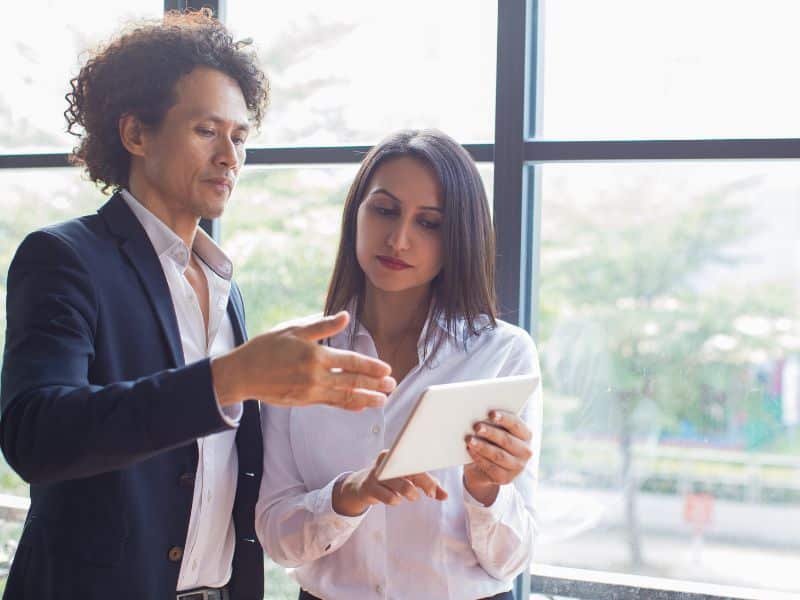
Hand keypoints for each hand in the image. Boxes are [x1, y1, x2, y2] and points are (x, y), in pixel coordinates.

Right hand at [211, 311, 395, 410]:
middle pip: (352, 381)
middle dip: (375, 384)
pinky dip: (348, 405)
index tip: (386, 369)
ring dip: (366, 398)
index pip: (350, 361)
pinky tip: (360, 405)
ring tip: (383, 400)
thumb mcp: (293, 330)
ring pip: (344, 396)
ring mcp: (311, 391)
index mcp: (314, 355)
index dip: (370, 366)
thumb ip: (322, 326)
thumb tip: (345, 316)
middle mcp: (315, 376)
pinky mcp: (305, 401)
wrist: (242, 374)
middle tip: (393, 386)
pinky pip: (332, 403)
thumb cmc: (266, 347)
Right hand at [333, 450, 447, 516]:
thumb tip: (445, 496)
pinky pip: (389, 497)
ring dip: (410, 493)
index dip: (428, 477)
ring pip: (401, 485)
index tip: (434, 491)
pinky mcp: (370, 487)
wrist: (361, 486)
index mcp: (397, 453)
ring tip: (411, 495)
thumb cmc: (391, 480)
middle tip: (429, 494)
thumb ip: (428, 485)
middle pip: (411, 471)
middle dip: (425, 484)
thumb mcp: (410, 479)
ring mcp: (376, 473)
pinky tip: (395, 498)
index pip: (417, 462)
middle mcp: (386, 460)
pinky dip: (395, 500)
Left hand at [463, 410, 532, 505]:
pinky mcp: (505, 478)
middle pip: (507, 440)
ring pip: (498, 455)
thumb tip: (479, 411)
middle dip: (491, 433)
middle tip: (476, 426)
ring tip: (469, 439)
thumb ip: (493, 422)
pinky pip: (491, 467)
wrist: (485, 468)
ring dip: (483, 446)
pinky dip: (479, 458)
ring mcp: (517, 467)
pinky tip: (470, 450)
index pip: (516, 425)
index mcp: (526, 435)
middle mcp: (525, 451)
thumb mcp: (496, 430)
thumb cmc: (491, 441)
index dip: (504, 418)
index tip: (491, 413)